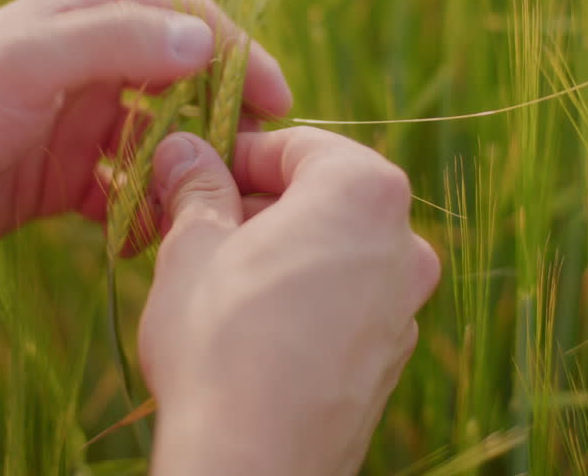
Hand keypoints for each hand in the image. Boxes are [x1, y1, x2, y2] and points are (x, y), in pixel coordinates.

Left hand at [0, 0, 292, 265]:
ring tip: (199, 206)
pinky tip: (148, 235)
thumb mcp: (33, 62)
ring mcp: (80, 123)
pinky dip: (147, 210)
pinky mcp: (69, 177)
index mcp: (84, 14)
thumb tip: (205, 41)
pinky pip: (130, 189)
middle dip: (220, 120)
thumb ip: (118, 42)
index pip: (185, 17)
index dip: (238, 53)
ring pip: (162, 141)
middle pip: (183, 81)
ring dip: (184, 170)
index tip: (277, 100)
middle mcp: (89, 63)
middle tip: (246, 164)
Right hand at [138, 128, 440, 475]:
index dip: (237, 152)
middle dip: (257, 203)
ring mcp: (404, 304)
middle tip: (193, 223)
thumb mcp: (192, 247)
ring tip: (214, 276)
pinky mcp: (389, 357)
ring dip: (278, 249)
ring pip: (333, 250)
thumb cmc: (220, 344)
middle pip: (321, 195)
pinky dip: (303, 296)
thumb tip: (183, 148)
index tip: (194, 171)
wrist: (255, 466)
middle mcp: (403, 242)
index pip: (298, 144)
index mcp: (364, 192)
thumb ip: (196, 187)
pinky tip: (250, 325)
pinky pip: (344, 301)